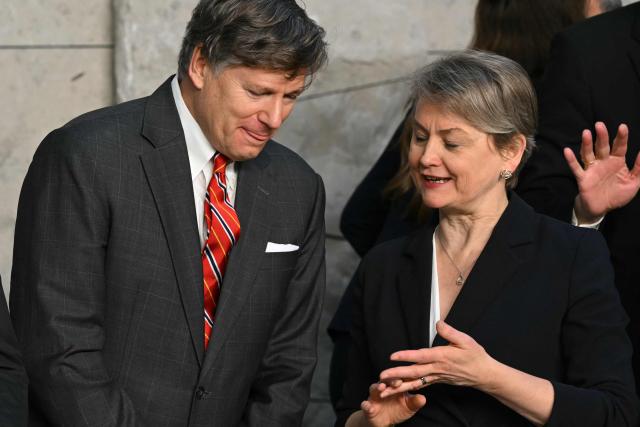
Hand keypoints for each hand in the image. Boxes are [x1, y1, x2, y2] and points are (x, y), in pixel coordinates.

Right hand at [358, 382, 425, 426]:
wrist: (384, 421)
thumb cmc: (398, 410)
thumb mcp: (409, 407)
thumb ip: (415, 402)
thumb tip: (422, 398)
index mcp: (395, 386)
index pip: (399, 378)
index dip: (404, 377)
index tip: (411, 377)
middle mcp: (384, 388)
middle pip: (386, 381)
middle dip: (391, 380)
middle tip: (397, 382)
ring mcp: (375, 396)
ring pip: (374, 389)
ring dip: (377, 387)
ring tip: (381, 387)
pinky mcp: (368, 406)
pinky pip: (366, 405)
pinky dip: (366, 405)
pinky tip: (367, 405)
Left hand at [377, 321, 495, 397]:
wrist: (484, 375)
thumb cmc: (475, 356)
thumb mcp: (466, 340)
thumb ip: (450, 332)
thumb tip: (438, 323)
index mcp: (442, 357)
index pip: (421, 356)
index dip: (407, 356)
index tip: (393, 356)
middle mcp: (437, 368)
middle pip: (414, 372)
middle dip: (397, 374)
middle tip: (382, 376)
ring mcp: (436, 376)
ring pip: (415, 382)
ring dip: (398, 386)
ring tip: (384, 389)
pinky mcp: (437, 380)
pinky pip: (420, 385)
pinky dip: (408, 388)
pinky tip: (398, 390)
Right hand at [563, 122, 639, 222]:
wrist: (601, 209)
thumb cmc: (617, 195)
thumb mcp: (633, 183)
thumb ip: (639, 169)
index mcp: (617, 161)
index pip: (620, 146)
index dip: (621, 137)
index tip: (623, 127)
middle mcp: (603, 162)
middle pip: (602, 146)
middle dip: (602, 136)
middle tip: (599, 124)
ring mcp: (592, 169)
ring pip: (589, 154)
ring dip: (586, 144)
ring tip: (586, 133)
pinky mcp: (583, 178)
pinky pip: (576, 168)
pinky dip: (571, 160)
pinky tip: (567, 151)